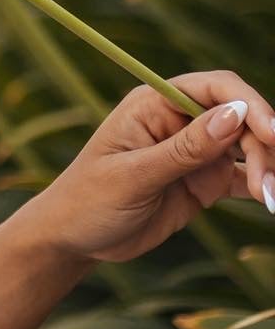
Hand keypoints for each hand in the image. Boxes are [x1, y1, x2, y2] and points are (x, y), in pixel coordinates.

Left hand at [24, 70, 274, 266]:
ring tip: (271, 198)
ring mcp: (194, 151)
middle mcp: (179, 121)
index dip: (248, 105)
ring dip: (268, 168)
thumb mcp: (134, 176)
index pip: (215, 88)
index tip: (272, 133)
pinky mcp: (204, 180)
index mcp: (154, 104)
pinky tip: (271, 200)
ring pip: (249, 147)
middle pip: (240, 118)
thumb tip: (234, 114)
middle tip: (268, 185)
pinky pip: (244, 176)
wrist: (73, 240)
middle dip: (263, 146)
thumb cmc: (89, 201)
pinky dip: (262, 186)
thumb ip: (184, 149)